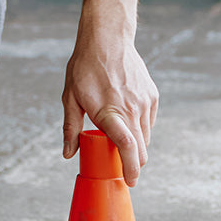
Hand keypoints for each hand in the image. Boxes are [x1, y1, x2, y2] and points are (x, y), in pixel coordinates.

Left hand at [62, 0, 158, 185]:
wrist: (109, 38)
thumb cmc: (86, 66)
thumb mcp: (70, 97)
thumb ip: (71, 128)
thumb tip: (69, 154)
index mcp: (110, 112)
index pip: (128, 147)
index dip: (131, 168)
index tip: (129, 181)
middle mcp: (132, 108)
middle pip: (141, 147)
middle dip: (134, 163)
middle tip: (122, 169)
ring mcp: (145, 100)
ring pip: (146, 135)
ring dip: (137, 146)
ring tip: (120, 143)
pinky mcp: (152, 94)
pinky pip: (149, 120)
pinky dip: (141, 129)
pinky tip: (127, 123)